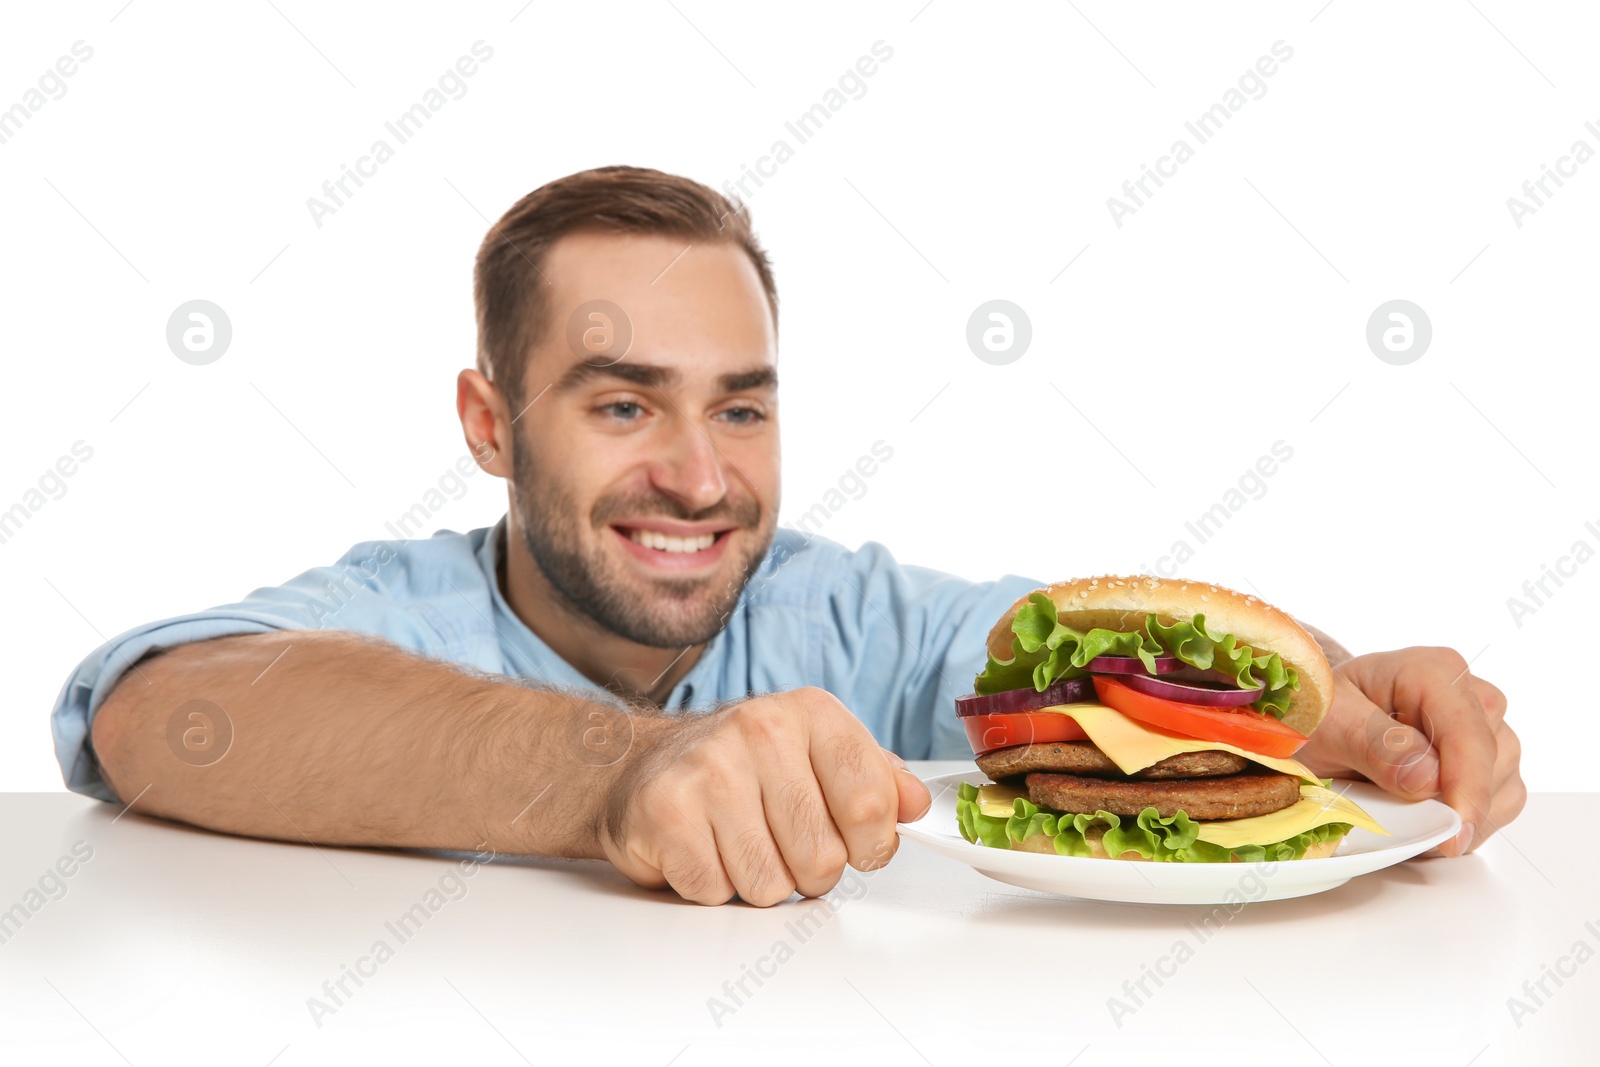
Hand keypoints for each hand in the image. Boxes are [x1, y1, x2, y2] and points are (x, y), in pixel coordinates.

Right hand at [598, 687, 931, 904]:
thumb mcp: (819, 756)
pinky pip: (716, 891)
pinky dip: (712, 887)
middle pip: (822, 857)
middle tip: (781, 843)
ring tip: (739, 844)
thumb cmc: (745, 768)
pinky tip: (703, 849)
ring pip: (769, 884)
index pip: (872, 803)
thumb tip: (917, 804)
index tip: (858, 847)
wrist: (648, 764)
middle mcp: (759, 729)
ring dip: (759, 882)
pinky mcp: (664, 810)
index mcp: (811, 713)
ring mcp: (708, 768)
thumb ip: (876, 779)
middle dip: (808, 871)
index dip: (872, 845)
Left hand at [1293, 647, 1523, 856]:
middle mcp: (1468, 695)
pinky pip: (1501, 803)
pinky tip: (1423, 819)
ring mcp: (1484, 728)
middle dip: (1454, 803)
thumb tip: (1429, 780)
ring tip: (1400, 815)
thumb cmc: (1320, 714)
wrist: (1317, 723)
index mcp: (1432, 671)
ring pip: (1503, 786)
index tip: (1453, 829)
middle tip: (1400, 823)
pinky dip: (1467, 824)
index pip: (1468, 732)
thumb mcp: (1328, 724)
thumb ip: (1375, 747)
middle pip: (1492, 760)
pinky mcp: (1489, 759)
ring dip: (1460, 816)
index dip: (1466, 785)